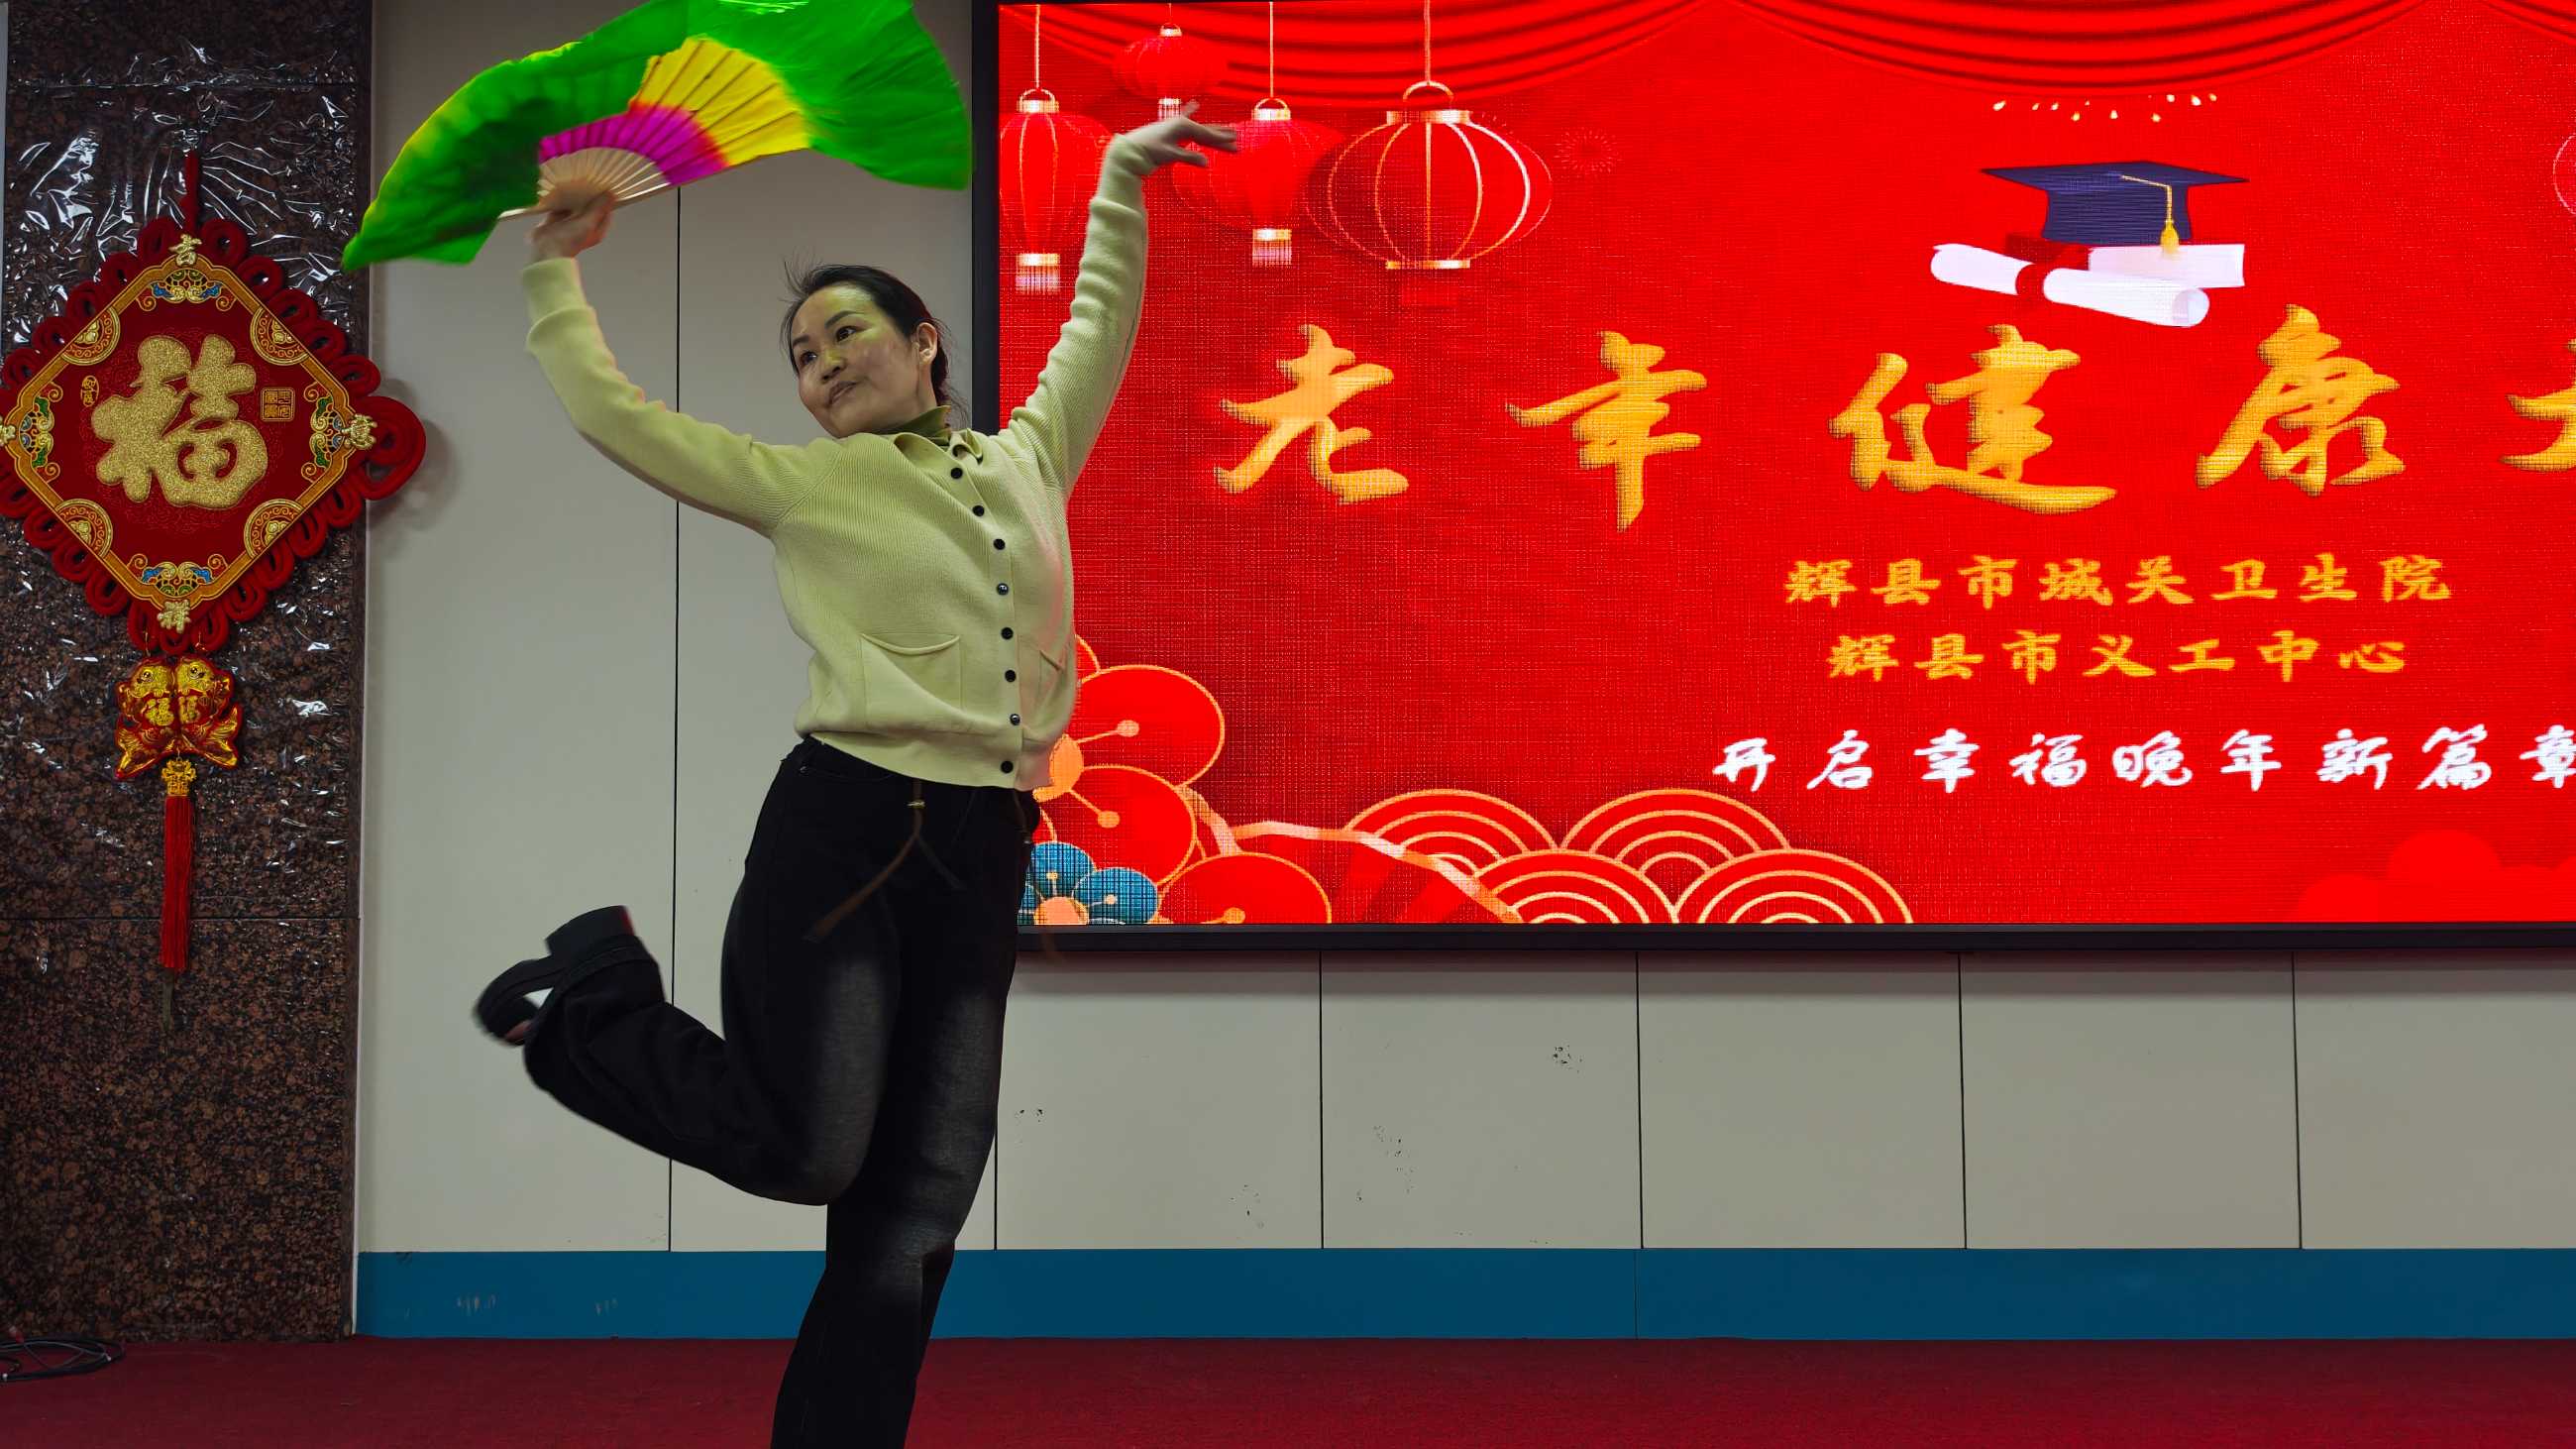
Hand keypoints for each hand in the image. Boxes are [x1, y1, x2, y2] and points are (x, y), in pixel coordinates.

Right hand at [530, 184, 615, 261]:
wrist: (545, 249)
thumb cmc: (569, 240)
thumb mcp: (588, 222)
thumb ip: (599, 208)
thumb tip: (611, 195)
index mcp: (596, 229)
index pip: (605, 211)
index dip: (605, 199)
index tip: (603, 185)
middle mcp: (584, 225)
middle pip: (589, 206)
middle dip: (589, 194)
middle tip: (588, 179)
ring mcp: (569, 222)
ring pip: (574, 205)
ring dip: (574, 195)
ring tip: (575, 180)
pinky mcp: (555, 218)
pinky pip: (560, 205)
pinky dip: (560, 197)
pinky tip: (560, 187)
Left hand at [1116, 101, 1237, 172]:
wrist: (1132, 147)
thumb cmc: (1150, 151)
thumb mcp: (1170, 155)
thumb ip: (1188, 158)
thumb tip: (1206, 163)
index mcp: (1183, 127)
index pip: (1207, 135)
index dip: (1221, 141)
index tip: (1235, 145)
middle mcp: (1182, 123)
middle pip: (1206, 131)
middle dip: (1222, 136)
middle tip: (1237, 139)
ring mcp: (1177, 125)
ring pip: (1200, 128)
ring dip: (1213, 130)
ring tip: (1228, 130)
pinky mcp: (1172, 128)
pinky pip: (1185, 118)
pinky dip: (1190, 111)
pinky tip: (1195, 104)